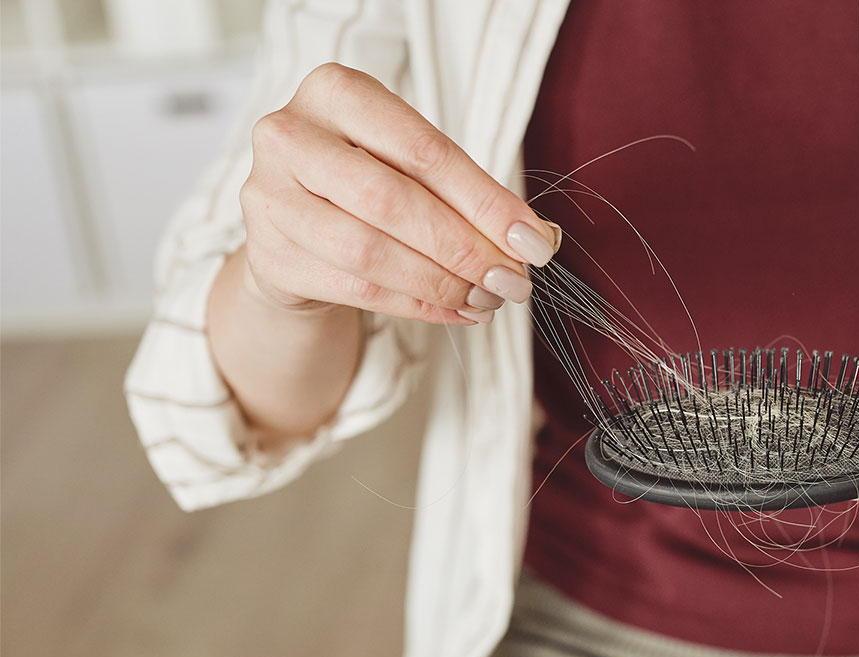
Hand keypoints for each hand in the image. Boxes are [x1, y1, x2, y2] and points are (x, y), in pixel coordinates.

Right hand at [237, 63, 558, 325]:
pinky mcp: (268, 255)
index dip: (487, 203)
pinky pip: (356, 288)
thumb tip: (538, 239)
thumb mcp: (416, 168)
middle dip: (464, 248)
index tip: (535, 243)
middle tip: (512, 281)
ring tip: (487, 299)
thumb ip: (471, 196)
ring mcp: (268, 196)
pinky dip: (418, 305)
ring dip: (441, 283)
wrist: (297, 224)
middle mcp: (290, 135)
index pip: (425, 151)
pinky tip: (456, 311)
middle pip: (392, 201)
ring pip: (369, 252)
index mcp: (335, 91)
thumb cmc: (370, 182)